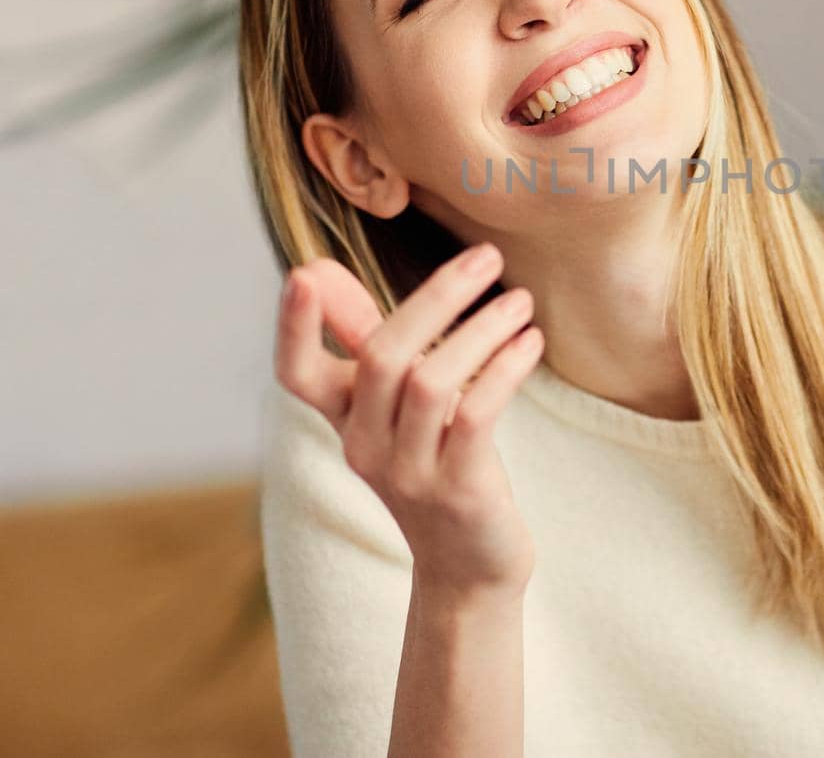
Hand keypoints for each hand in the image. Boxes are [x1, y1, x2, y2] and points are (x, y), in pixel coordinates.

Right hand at [273, 243, 541, 597]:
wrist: (468, 567)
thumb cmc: (434, 464)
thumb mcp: (393, 405)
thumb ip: (364, 341)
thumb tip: (320, 267)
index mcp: (344, 420)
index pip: (296, 373)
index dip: (291, 327)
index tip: (303, 273)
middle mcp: (364, 446)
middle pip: (381, 356)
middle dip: (437, 297)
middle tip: (487, 255)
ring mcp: (408, 473)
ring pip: (430, 382)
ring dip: (482, 330)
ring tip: (521, 299)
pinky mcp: (458, 492)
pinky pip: (475, 416)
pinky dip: (504, 370)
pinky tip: (531, 342)